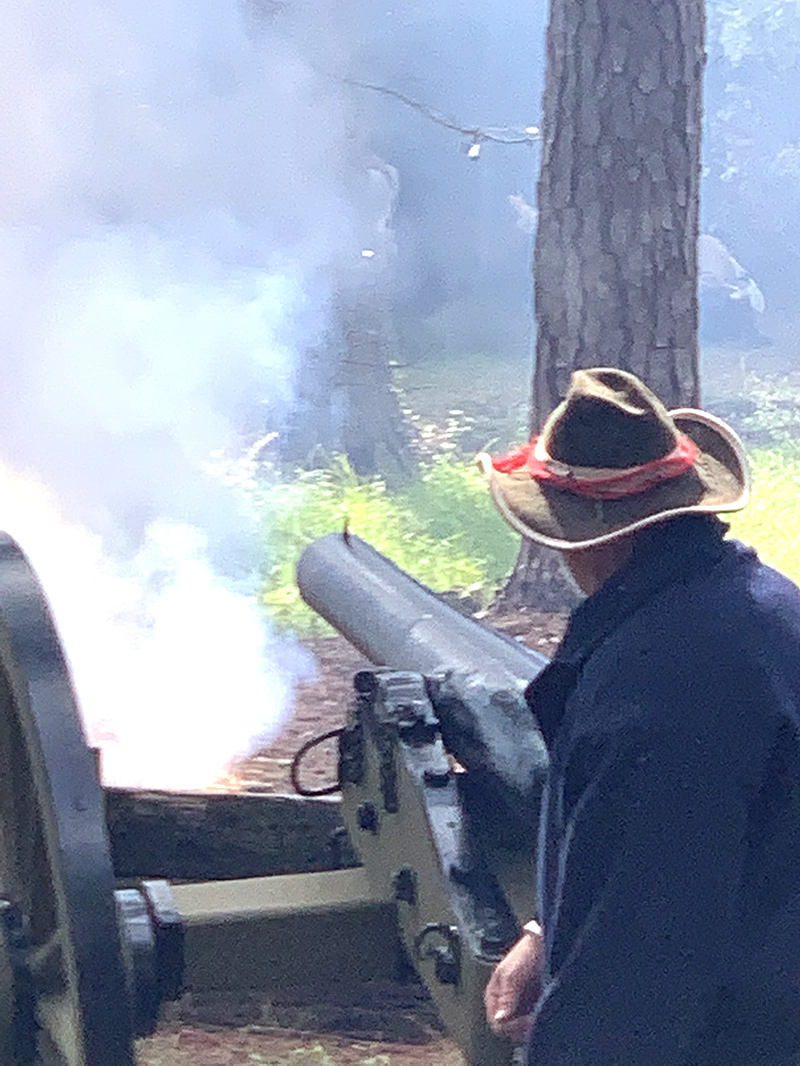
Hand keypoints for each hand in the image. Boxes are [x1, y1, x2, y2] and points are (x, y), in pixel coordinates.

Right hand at [484, 926, 544, 1042]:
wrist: (543, 942)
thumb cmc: (525, 954)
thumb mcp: (512, 974)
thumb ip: (506, 997)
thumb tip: (499, 1020)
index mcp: (493, 995)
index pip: (497, 1024)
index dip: (511, 1026)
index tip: (526, 1020)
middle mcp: (503, 1003)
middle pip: (509, 1029)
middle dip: (522, 1028)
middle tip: (536, 1019)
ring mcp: (517, 1005)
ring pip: (521, 1029)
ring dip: (532, 1026)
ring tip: (542, 1014)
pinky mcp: (531, 1006)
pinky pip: (532, 1022)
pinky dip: (539, 1020)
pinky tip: (546, 1011)